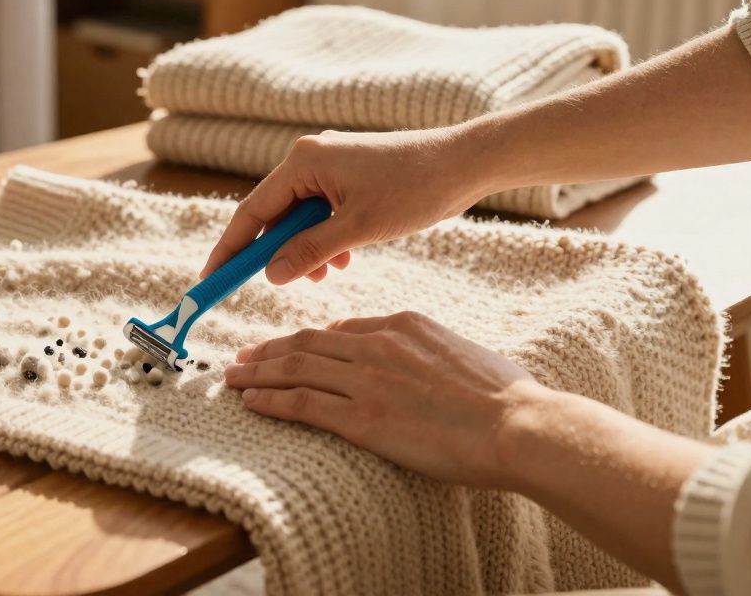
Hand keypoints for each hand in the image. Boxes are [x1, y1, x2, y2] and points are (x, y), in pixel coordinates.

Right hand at [202, 128, 486, 284]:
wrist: (465, 163)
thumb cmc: (415, 188)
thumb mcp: (358, 228)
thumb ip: (309, 251)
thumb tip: (271, 275)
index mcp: (303, 162)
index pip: (251, 212)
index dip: (230, 249)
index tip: (211, 278)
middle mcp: (309, 158)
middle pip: (273, 215)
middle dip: (278, 253)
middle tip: (280, 284)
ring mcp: (329, 165)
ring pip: (299, 218)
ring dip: (306, 250)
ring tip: (326, 274)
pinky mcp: (348, 175)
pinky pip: (321, 213)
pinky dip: (326, 239)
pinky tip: (345, 258)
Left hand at [224, 311, 540, 488]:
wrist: (517, 425)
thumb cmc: (504, 398)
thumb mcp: (459, 352)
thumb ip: (424, 350)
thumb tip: (409, 360)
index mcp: (402, 325)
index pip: (340, 329)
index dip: (307, 341)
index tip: (288, 349)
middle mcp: (377, 345)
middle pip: (307, 343)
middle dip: (269, 351)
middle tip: (243, 358)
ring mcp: (367, 381)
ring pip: (296, 369)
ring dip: (258, 374)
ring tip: (233, 378)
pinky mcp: (362, 418)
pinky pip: (302, 404)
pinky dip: (270, 401)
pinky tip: (251, 402)